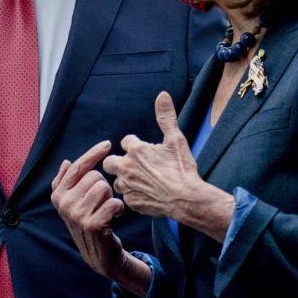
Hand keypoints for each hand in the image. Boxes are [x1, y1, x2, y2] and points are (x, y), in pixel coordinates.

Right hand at [50, 140, 126, 278]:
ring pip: (104, 188)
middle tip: (101, 202)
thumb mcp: (73, 202)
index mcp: (57, 194)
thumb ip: (66, 181)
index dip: (93, 153)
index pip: (76, 166)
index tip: (107, 144)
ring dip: (111, 198)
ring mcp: (77, 215)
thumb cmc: (88, 222)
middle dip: (103, 186)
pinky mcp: (93, 225)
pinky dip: (118, 208)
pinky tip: (114, 217)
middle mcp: (64, 204)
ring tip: (106, 209)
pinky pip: (113, 203)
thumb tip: (64, 161)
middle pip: (95, 176)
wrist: (98, 254)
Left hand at [103, 92, 233, 241]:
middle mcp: (126, 167)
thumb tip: (162, 95)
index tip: (145, 151)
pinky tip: (146, 194)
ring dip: (126, 179)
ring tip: (142, 181)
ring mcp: (127, 186)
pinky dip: (134, 195)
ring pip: (117, 181)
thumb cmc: (182, 169)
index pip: (126, 142)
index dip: (135, 145)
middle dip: (118, 161)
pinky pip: (126, 197)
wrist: (188, 199)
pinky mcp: (131, 202)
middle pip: (110, 162)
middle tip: (134, 165)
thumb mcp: (176, 140)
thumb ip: (166, 117)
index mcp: (136, 150)